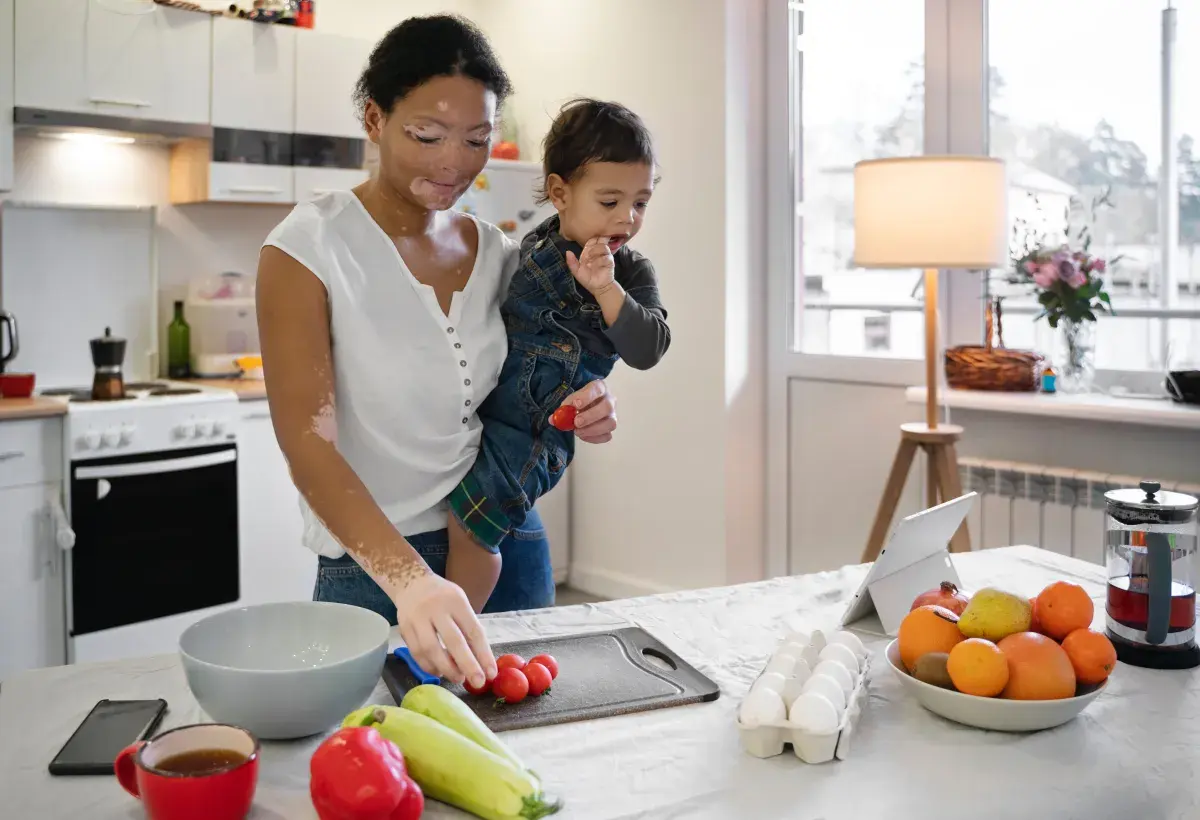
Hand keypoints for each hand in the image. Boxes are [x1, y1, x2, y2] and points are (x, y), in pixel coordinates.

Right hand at [391, 571, 496, 687]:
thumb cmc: (443, 597)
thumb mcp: (460, 603)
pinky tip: (439, 672)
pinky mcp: (404, 628)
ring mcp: (417, 618)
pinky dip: (428, 666)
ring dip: (446, 668)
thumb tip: (481, 660)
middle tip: (478, 683)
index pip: (473, 630)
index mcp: (456, 601)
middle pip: (453, 641)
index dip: (483, 654)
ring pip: (431, 649)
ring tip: (458, 678)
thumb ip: (468, 628)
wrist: (412, 583)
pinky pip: (416, 652)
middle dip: (467, 665)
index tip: (491, 673)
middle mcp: (436, 608)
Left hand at [561, 379, 617, 443]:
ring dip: (593, 429)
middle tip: (576, 422)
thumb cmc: (580, 401)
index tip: (576, 404)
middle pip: (607, 407)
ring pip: (610, 423)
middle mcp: (610, 400)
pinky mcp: (610, 428)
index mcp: (600, 387)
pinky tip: (583, 435)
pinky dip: (594, 438)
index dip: (587, 397)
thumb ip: (563, 409)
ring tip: (578, 431)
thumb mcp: (570, 400)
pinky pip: (607, 436)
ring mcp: (612, 415)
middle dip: (591, 416)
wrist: (587, 406)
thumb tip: (553, 419)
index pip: (597, 389)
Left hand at [565, 236, 616, 295]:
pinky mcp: (610, 262)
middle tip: (590, 250)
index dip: (589, 240)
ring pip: (603, 246)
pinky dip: (600, 260)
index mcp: (589, 251)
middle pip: (599, 239)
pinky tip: (595, 265)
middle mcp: (598, 251)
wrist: (598, 288)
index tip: (586, 246)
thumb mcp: (577, 271)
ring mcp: (605, 255)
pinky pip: (606, 257)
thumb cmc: (588, 279)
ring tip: (589, 259)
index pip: (591, 240)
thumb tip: (568, 252)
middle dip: (596, 241)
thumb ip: (571, 262)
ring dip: (596, 251)